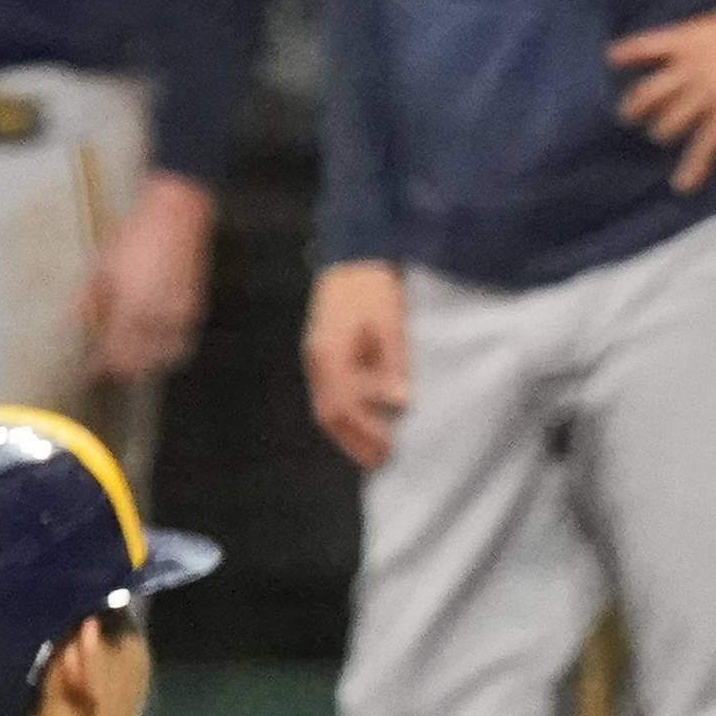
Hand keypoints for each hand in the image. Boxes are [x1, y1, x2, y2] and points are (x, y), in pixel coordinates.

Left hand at [80, 173, 214, 383]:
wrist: (176, 215)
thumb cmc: (135, 236)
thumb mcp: (101, 265)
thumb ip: (86, 299)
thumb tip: (70, 322)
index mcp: (131, 307)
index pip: (114, 352)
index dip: (100, 366)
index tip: (88, 371)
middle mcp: (157, 318)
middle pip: (140, 362)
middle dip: (121, 370)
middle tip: (105, 370)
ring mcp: (179, 316)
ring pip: (163, 358)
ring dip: (145, 365)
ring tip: (129, 363)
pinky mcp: (193, 310)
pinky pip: (179, 344)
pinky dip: (165, 353)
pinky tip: (154, 349)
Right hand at [303, 259, 410, 470]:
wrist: (355, 254)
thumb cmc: (374, 287)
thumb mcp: (390, 322)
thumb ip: (393, 362)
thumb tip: (399, 402)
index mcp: (330, 354)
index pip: (342, 408)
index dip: (365, 434)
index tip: (390, 449)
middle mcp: (317, 360)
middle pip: (329, 413)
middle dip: (354, 441)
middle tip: (383, 460)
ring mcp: (316, 356)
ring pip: (326, 406)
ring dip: (349, 431)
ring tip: (375, 449)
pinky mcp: (323, 352)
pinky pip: (329, 393)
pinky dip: (347, 413)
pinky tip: (366, 421)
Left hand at [610, 0, 715, 195]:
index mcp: (687, 38)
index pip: (644, 47)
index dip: (625, 54)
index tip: (611, 59)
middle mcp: (688, 70)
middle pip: (648, 93)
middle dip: (634, 107)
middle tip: (628, 115)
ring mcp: (706, 95)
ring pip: (669, 123)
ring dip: (662, 131)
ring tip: (660, 137)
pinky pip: (706, 146)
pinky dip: (695, 168)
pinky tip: (683, 185)